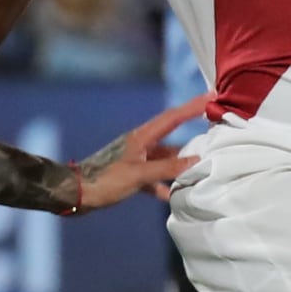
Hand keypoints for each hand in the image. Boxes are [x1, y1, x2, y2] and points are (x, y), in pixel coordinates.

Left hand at [72, 95, 209, 214]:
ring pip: (165, 158)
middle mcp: (140, 144)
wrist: (76, 193)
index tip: (212, 96)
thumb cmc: (104, 180)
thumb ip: (167, 167)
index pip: (173, 118)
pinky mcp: (131, 175)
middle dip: (192, 133)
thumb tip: (196, 160)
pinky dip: (164, 184)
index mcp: (141, 137)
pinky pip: (154, 177)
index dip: (192, 107)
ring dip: (180, 163)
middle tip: (214, 130)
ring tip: (201, 167)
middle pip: (172, 136)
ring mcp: (136, 159)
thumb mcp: (138, 174)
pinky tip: (173, 195)